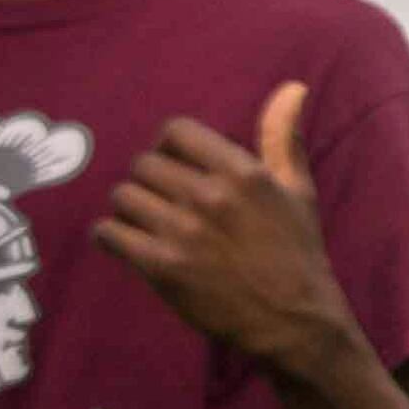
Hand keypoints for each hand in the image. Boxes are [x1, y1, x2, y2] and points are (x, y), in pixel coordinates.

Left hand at [93, 85, 355, 378]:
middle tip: (165, 203)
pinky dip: (112, 237)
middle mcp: (210, 196)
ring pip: (123, 197)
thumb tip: (291, 87)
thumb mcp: (299, 192)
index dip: (171, 148)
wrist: (294, 320)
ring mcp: (182, 232)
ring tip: (149, 225)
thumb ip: (283, 139)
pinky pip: (108, 233)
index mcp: (244, 173)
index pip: (175, 133)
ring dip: (130, 209)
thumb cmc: (298, 252)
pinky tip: (131, 244)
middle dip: (150, 182)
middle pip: (143, 164)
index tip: (180, 169)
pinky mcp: (160, 266)